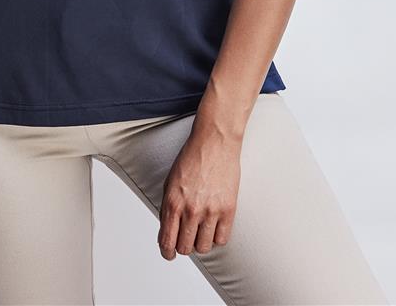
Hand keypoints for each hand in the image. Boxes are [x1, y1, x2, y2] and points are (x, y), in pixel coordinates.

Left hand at [157, 129, 240, 259]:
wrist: (214, 141)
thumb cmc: (192, 158)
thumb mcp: (170, 182)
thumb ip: (167, 207)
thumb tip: (167, 231)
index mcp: (173, 202)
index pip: (167, 241)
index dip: (167, 252)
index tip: (169, 253)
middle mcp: (191, 209)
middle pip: (185, 248)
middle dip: (183, 246)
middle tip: (186, 239)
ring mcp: (210, 211)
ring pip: (203, 247)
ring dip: (200, 242)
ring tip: (201, 230)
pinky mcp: (228, 209)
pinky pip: (222, 239)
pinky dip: (216, 237)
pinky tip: (214, 226)